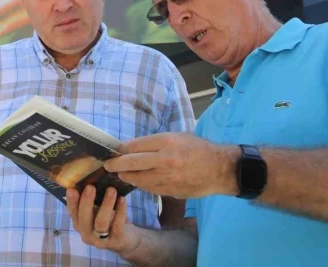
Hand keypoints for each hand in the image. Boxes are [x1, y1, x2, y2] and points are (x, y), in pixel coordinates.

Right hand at [66, 185, 140, 256]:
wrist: (127, 239)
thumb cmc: (109, 220)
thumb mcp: (98, 210)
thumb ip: (92, 199)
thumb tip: (90, 177)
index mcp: (80, 223)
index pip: (72, 212)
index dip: (71, 201)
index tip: (71, 189)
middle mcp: (87, 233)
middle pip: (84, 218)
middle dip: (86, 202)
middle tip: (90, 186)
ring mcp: (101, 240)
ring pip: (101, 223)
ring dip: (106, 204)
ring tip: (111, 190)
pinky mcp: (116, 241)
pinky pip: (117, 226)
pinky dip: (120, 212)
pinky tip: (122, 199)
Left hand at [104, 133, 239, 198]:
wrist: (220, 168)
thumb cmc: (197, 148)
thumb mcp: (177, 137)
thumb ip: (155, 143)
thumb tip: (132, 148)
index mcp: (166, 141)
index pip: (135, 145)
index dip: (121, 150)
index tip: (114, 151)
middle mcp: (165, 159)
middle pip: (132, 162)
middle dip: (116, 165)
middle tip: (107, 165)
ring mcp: (168, 177)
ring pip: (139, 179)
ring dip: (127, 176)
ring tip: (121, 174)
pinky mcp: (171, 190)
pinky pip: (150, 189)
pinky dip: (141, 184)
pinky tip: (137, 181)